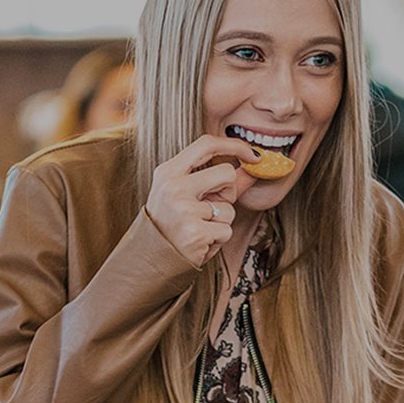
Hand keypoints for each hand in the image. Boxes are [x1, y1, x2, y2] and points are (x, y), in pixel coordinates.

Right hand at [145, 135, 260, 267]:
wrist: (150, 258)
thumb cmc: (172, 223)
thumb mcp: (187, 194)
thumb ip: (220, 180)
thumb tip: (253, 167)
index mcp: (168, 172)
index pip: (206, 144)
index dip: (235, 146)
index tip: (253, 155)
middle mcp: (174, 187)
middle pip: (226, 173)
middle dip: (228, 192)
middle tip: (210, 207)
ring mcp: (184, 209)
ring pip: (229, 207)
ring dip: (221, 220)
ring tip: (200, 227)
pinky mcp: (196, 232)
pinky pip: (226, 230)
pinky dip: (219, 238)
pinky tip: (201, 240)